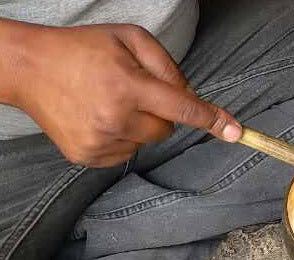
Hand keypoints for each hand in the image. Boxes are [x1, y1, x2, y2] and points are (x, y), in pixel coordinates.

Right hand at [11, 23, 241, 167]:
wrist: (28, 68)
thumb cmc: (82, 49)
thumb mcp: (129, 39)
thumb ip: (167, 66)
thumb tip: (190, 96)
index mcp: (128, 86)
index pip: (182, 108)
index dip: (211, 120)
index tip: (236, 132)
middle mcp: (115, 118)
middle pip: (166, 130)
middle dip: (160, 114)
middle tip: (133, 93)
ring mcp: (100, 141)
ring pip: (146, 143)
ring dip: (138, 126)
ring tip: (108, 102)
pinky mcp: (88, 156)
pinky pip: (126, 154)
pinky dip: (121, 138)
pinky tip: (98, 117)